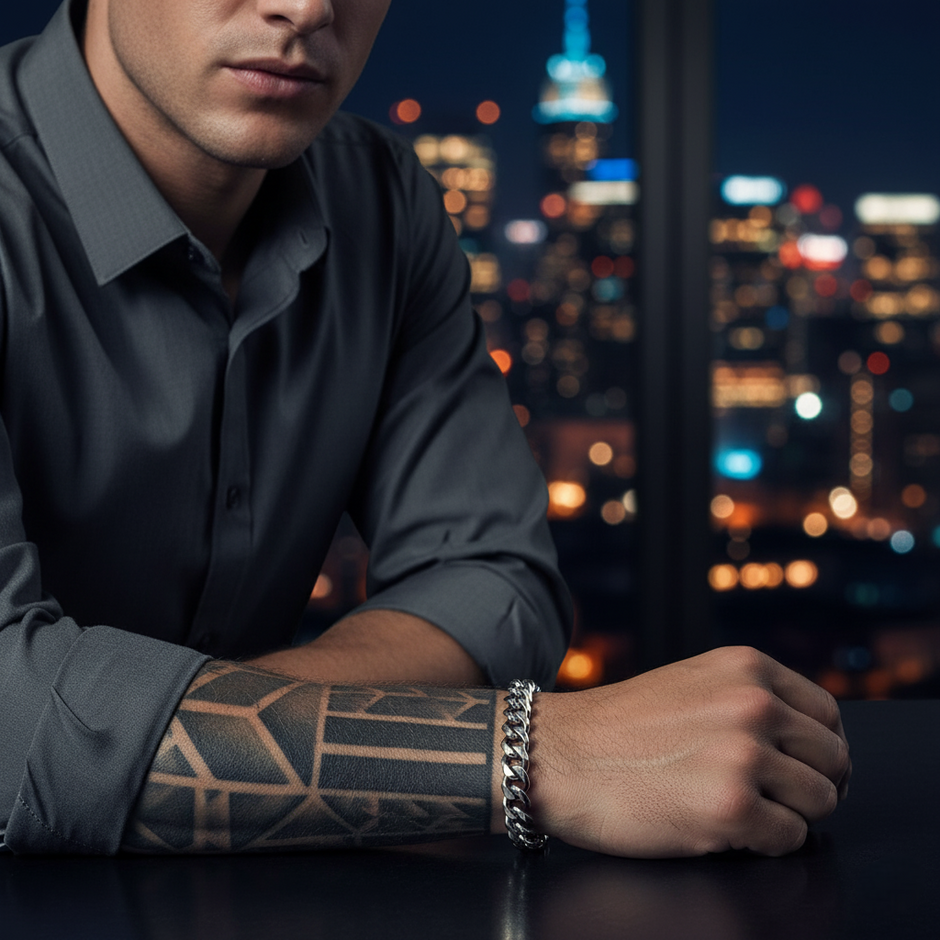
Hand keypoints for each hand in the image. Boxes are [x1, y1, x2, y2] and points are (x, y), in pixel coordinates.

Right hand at [527, 646, 850, 856]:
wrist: (558, 755)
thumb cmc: (617, 728)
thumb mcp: (692, 682)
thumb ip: (747, 697)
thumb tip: (805, 740)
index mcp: (746, 668)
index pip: (828, 714)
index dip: (820, 748)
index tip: (803, 768)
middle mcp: (753, 705)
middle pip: (833, 760)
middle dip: (809, 784)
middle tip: (772, 797)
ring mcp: (745, 755)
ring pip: (820, 802)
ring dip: (788, 815)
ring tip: (742, 810)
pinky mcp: (732, 808)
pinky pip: (790, 840)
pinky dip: (763, 843)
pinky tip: (722, 827)